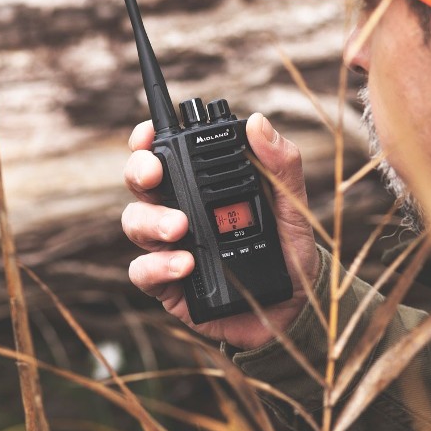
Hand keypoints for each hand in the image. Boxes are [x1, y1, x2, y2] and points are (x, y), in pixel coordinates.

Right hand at [122, 113, 319, 347]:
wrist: (295, 306)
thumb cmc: (290, 250)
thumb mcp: (292, 205)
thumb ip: (281, 165)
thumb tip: (259, 124)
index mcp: (204, 187)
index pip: (166, 154)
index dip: (147, 140)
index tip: (148, 135)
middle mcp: (181, 211)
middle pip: (140, 184)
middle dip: (139, 172)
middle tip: (154, 175)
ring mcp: (171, 248)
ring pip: (134, 223)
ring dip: (151, 220)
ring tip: (180, 228)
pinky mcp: (169, 285)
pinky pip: (143, 271)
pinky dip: (158, 265)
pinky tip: (184, 265)